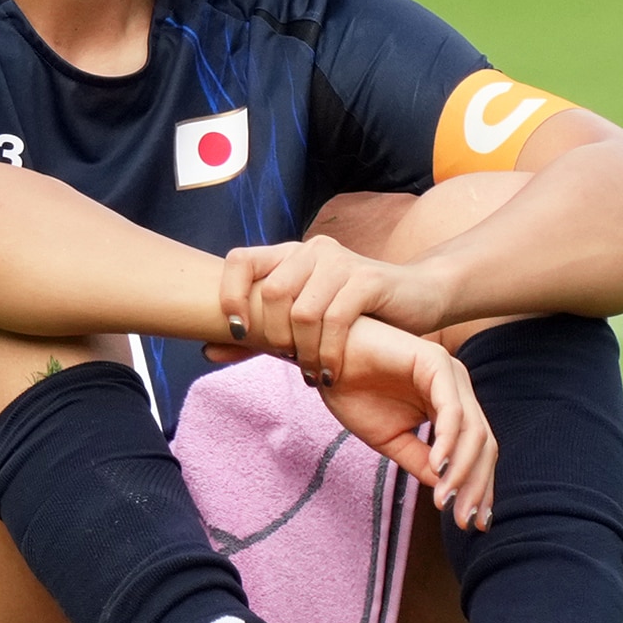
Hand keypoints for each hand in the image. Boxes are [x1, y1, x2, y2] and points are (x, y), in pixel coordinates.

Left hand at [220, 234, 439, 374]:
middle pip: (271, 292)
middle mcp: (312, 251)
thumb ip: (257, 336)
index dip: (229, 294)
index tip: (239, 332)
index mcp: (290, 254)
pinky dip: (328, 353)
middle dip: (274, 336)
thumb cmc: (355, 313)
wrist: (417, 298)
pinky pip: (334, 320)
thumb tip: (204, 351)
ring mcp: (340, 262)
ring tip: (310, 371)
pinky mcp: (368, 280)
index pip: (240, 259)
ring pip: (301, 311)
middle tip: (288, 360)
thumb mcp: (301, 323)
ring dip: (302, 351)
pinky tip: (330, 372)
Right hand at [317, 318, 495, 529]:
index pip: (477, 451)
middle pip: (484, 444)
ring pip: (474, 431)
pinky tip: (438, 466)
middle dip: (477, 486)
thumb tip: (447, 492)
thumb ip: (422, 461)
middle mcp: (457, 389)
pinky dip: (448, 440)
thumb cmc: (352, 391)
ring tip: (445, 500)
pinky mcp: (435, 360)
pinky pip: (452, 409)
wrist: (321, 357)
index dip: (478, 487)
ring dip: (464, 470)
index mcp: (450, 406)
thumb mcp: (391, 439)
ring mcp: (449, 373)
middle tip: (464, 520)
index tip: (471, 523)